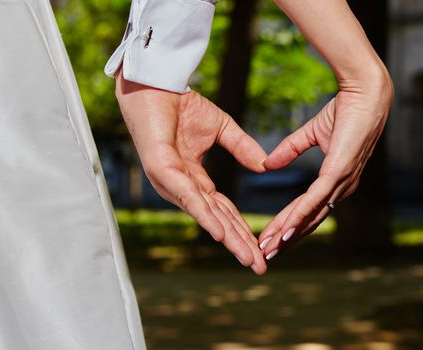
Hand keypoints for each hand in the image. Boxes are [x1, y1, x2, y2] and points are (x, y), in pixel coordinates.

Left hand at [115, 72, 267, 274]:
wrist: (157, 83)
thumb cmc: (182, 105)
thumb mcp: (222, 129)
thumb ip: (242, 148)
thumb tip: (265, 166)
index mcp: (195, 180)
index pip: (223, 211)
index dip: (242, 230)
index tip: (261, 249)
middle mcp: (183, 187)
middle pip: (217, 220)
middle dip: (239, 244)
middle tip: (260, 267)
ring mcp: (171, 181)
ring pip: (205, 215)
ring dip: (228, 238)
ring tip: (247, 258)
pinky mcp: (162, 169)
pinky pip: (188, 197)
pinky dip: (205, 216)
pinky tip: (220, 234)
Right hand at [258, 71, 392, 259]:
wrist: (364, 93)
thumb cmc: (344, 111)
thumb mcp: (310, 134)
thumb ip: (290, 150)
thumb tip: (268, 164)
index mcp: (336, 181)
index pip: (308, 210)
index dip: (287, 225)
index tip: (268, 238)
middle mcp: (341, 187)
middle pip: (309, 220)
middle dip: (285, 239)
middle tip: (264, 254)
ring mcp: (341, 182)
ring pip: (310, 215)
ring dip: (288, 233)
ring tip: (268, 248)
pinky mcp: (338, 172)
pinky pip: (315, 199)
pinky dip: (299, 215)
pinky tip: (286, 230)